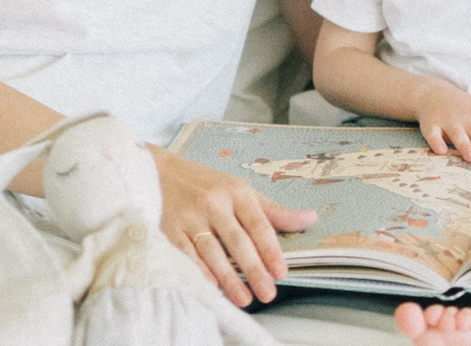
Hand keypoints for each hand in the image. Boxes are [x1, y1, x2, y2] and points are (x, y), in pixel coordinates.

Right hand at [154, 147, 316, 307]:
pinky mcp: (171, 228)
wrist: (160, 172)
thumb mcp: (241, 190)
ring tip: (244, 298)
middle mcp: (214, 202)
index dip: (270, 248)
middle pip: (237, 240)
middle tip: (267, 293)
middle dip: (253, 269)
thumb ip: (273, 210)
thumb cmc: (208, 184)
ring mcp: (191, 216)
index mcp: (235, 191)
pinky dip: (199, 270)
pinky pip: (187, 253)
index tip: (281, 272)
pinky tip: (211, 286)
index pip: (258, 223)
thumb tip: (309, 218)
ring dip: (228, 277)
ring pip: (213, 250)